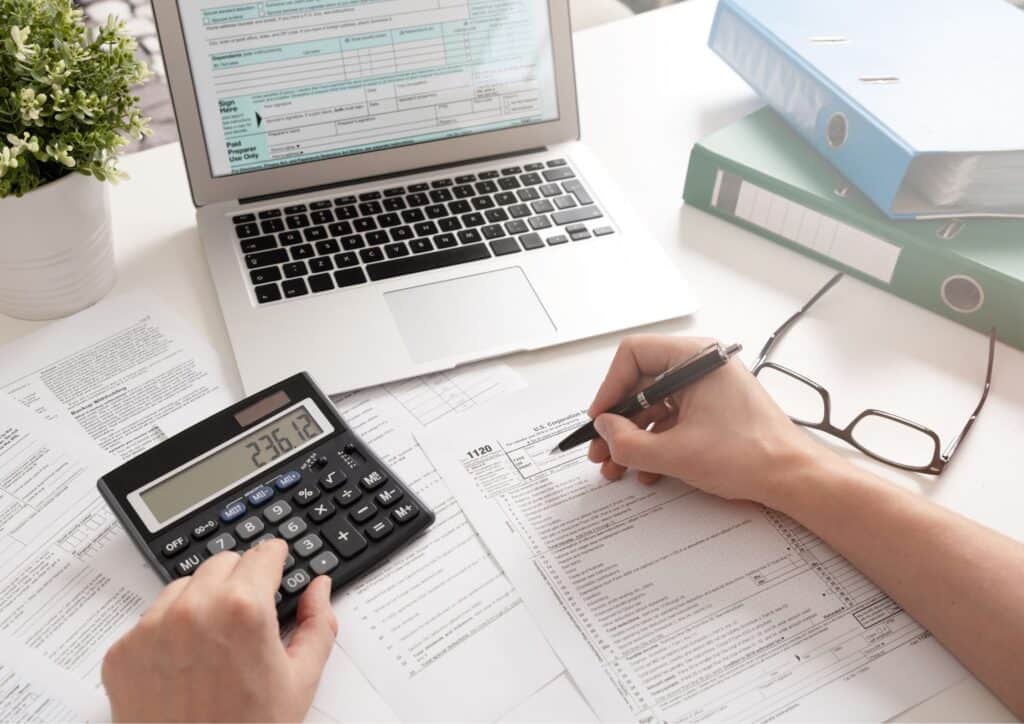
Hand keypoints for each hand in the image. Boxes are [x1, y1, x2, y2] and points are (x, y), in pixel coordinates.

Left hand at [102, 540, 337, 721]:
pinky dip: (168, 631)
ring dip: (202, 600)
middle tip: (250, 616)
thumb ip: (318, 624)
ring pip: (184, 586)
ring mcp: (151, 629)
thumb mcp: (301, 681)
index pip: (262, 553)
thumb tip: (318, 587)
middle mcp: (194, 609)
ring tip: (216, 644)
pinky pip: (149, 620)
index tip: (276, 565)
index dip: (275, 560)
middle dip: (241, 580)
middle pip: (223, 562)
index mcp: (244, 609)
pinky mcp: (122, 651)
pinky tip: (185, 665)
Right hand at [588, 335, 831, 505]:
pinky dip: (656, 443)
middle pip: (641, 384)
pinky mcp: (713, 410)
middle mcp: (701, 366)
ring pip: (654, 406)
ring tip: (618, 468)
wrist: (793, 478)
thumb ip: (629, 443)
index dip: (610, 388)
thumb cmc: (750, 455)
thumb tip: (604, 431)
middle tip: (601, 450)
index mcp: (695, 358)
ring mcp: (708, 388)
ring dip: (633, 438)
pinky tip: (646, 471)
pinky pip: (673, 419)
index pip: (633, 355)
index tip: (600, 419)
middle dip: (618, 422)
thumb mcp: (676, 453)